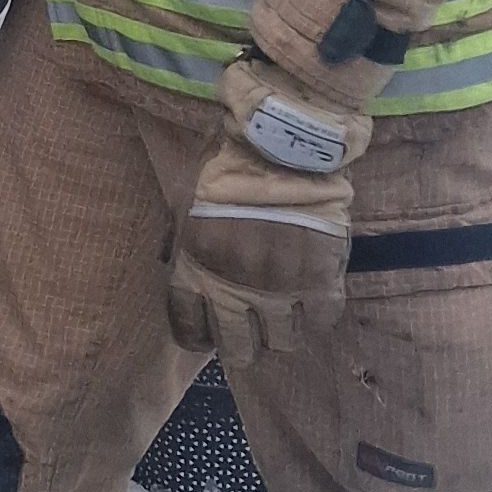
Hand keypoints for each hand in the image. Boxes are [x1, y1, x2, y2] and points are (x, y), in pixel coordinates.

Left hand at [164, 56, 369, 367]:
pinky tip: (314, 290)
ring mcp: (280, 289)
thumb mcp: (185, 201)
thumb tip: (169, 265)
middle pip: (238, 350)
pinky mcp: (321, 279)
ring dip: (282, 326)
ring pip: (283, 341)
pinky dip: (319, 310)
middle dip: (242, 342)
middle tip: (251, 325)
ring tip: (286, 306)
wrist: (280, 141)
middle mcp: (234, 290)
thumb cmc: (225, 165)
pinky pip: (322, 318)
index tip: (208, 330)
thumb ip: (177, 241)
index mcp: (195, 271)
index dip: (199, 335)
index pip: (190, 331)